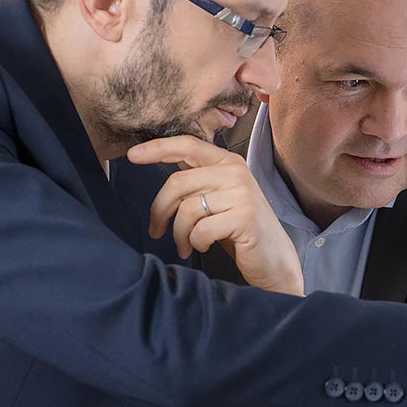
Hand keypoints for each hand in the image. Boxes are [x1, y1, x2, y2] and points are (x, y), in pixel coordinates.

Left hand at [127, 136, 303, 295]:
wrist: (273, 260)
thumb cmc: (240, 231)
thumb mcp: (218, 198)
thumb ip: (197, 178)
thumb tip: (161, 158)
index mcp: (228, 162)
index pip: (186, 145)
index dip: (157, 149)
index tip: (132, 156)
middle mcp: (236, 172)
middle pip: (177, 183)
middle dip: (160, 211)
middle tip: (156, 230)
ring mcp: (242, 194)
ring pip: (186, 209)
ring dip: (178, 233)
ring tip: (184, 245)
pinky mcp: (244, 217)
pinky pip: (201, 229)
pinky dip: (195, 243)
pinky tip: (202, 246)